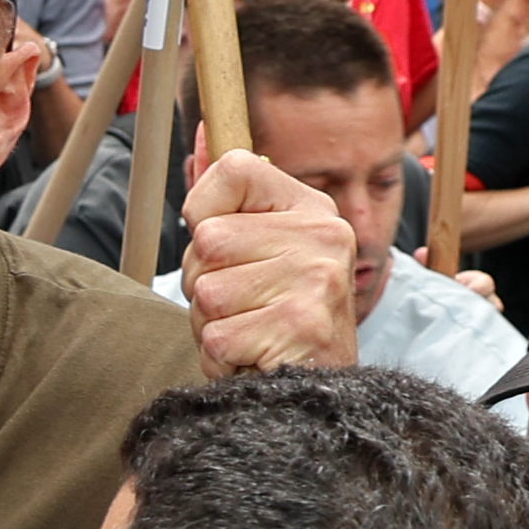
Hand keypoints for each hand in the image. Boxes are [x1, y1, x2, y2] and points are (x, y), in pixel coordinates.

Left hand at [174, 145, 360, 374]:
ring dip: (211, 326)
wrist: (319, 398)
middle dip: (203, 285)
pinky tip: (255, 360)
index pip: (233, 167)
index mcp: (311, 208)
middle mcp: (324, 235)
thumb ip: (225, 195)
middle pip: (206, 240)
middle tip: (242, 309)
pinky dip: (222, 361)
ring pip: (206, 292)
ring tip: (250, 334)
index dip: (204, 212)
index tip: (225, 248)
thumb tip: (205, 129)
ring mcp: (317, 280)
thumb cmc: (273, 319)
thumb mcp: (254, 248)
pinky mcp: (302, 327)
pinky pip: (216, 338)